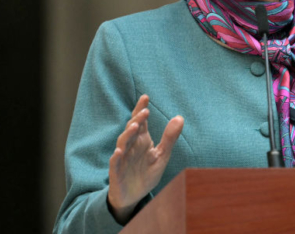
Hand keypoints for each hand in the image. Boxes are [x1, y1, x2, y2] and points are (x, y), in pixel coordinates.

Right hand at [107, 94, 183, 223]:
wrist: (135, 196)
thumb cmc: (147, 173)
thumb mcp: (162, 155)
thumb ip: (170, 138)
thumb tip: (180, 117)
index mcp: (141, 140)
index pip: (140, 121)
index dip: (141, 109)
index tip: (145, 97)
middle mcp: (131, 146)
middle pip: (131, 129)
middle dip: (137, 120)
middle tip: (145, 111)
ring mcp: (122, 158)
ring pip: (122, 143)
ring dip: (127, 134)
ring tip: (134, 126)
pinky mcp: (116, 172)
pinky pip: (115, 163)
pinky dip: (116, 157)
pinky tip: (119, 151)